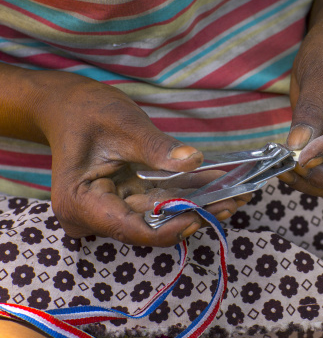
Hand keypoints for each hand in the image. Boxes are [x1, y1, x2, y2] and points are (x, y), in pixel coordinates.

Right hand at [30, 71, 247, 245]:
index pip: (131, 230)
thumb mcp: (123, 125)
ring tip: (237, 193)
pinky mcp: (126, 199)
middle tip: (235, 200)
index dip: (170, 229)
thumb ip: (157, 147)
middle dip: (196, 212)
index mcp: (81, 203)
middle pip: (152, 224)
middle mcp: (95, 215)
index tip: (203, 216)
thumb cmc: (87, 112)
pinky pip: (160, 199)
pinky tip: (219, 183)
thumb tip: (194, 160)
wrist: (69, 107)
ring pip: (161, 214)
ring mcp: (111, 209)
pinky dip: (188, 191)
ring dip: (198, 203)